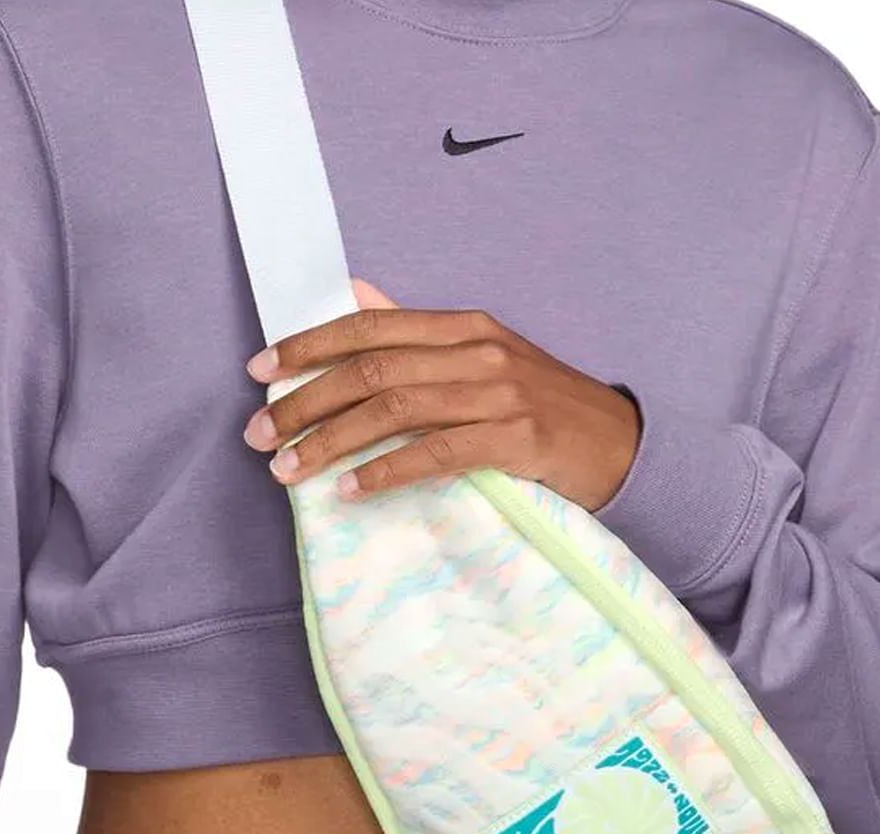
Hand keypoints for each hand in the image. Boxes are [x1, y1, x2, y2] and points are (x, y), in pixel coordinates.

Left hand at [242, 279, 641, 511]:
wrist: (621, 445)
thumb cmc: (542, 407)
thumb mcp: (484, 359)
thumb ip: (420, 337)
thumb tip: (356, 299)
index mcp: (464, 326)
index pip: (370, 327)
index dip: (309, 346)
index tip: (260, 371)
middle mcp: (478, 351)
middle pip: (371, 370)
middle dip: (304, 401)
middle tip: (258, 434)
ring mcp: (500, 394)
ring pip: (394, 410)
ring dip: (330, 441)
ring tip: (287, 469)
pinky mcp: (517, 440)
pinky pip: (436, 453)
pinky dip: (385, 471)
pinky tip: (350, 489)